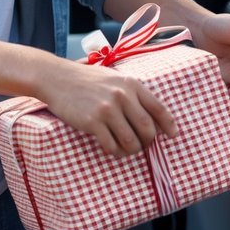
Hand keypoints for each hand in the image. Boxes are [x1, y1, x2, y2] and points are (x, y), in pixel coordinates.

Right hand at [37, 59, 177, 156]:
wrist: (57, 78)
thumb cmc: (87, 79)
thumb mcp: (114, 77)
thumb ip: (131, 92)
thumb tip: (150, 116)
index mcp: (131, 83)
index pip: (158, 107)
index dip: (168, 124)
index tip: (172, 135)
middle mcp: (122, 95)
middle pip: (147, 128)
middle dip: (148, 141)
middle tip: (144, 145)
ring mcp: (107, 109)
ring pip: (131, 141)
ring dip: (132, 150)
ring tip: (128, 150)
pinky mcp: (92, 122)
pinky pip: (111, 145)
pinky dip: (115, 152)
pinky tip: (113, 149)